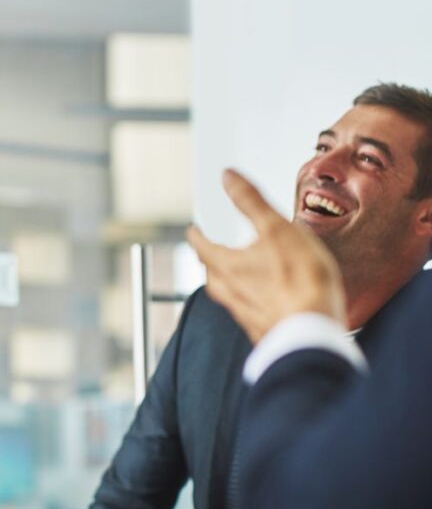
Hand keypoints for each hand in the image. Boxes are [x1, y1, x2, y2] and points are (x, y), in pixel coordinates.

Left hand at [186, 169, 346, 343]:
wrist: (315, 332)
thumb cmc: (300, 280)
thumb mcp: (276, 229)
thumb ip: (250, 201)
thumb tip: (228, 176)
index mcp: (227, 267)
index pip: (202, 247)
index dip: (197, 235)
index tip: (193, 230)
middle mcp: (230, 294)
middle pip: (211, 274)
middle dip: (209, 260)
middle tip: (209, 252)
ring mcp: (247, 315)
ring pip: (228, 296)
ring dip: (228, 283)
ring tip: (236, 276)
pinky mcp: (265, 332)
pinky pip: (250, 313)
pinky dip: (251, 302)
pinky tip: (265, 303)